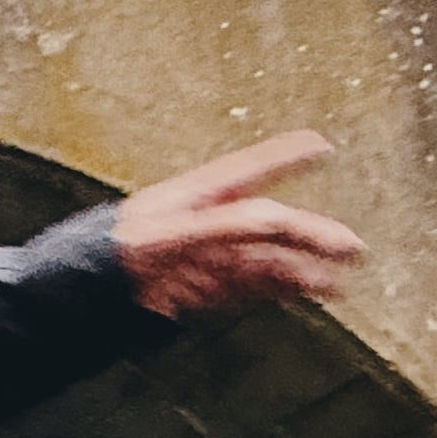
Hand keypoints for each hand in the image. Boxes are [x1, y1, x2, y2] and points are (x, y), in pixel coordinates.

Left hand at [113, 131, 365, 319]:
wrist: (84, 290)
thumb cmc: (122, 247)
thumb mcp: (178, 230)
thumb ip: (231, 223)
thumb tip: (280, 218)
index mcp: (203, 195)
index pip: (254, 167)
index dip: (287, 155)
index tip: (321, 144)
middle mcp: (211, 223)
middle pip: (271, 225)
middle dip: (313, 234)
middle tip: (352, 247)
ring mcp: (207, 257)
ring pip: (265, 260)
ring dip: (301, 270)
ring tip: (335, 285)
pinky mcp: (200, 288)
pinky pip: (247, 286)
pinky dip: (278, 289)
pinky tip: (303, 292)